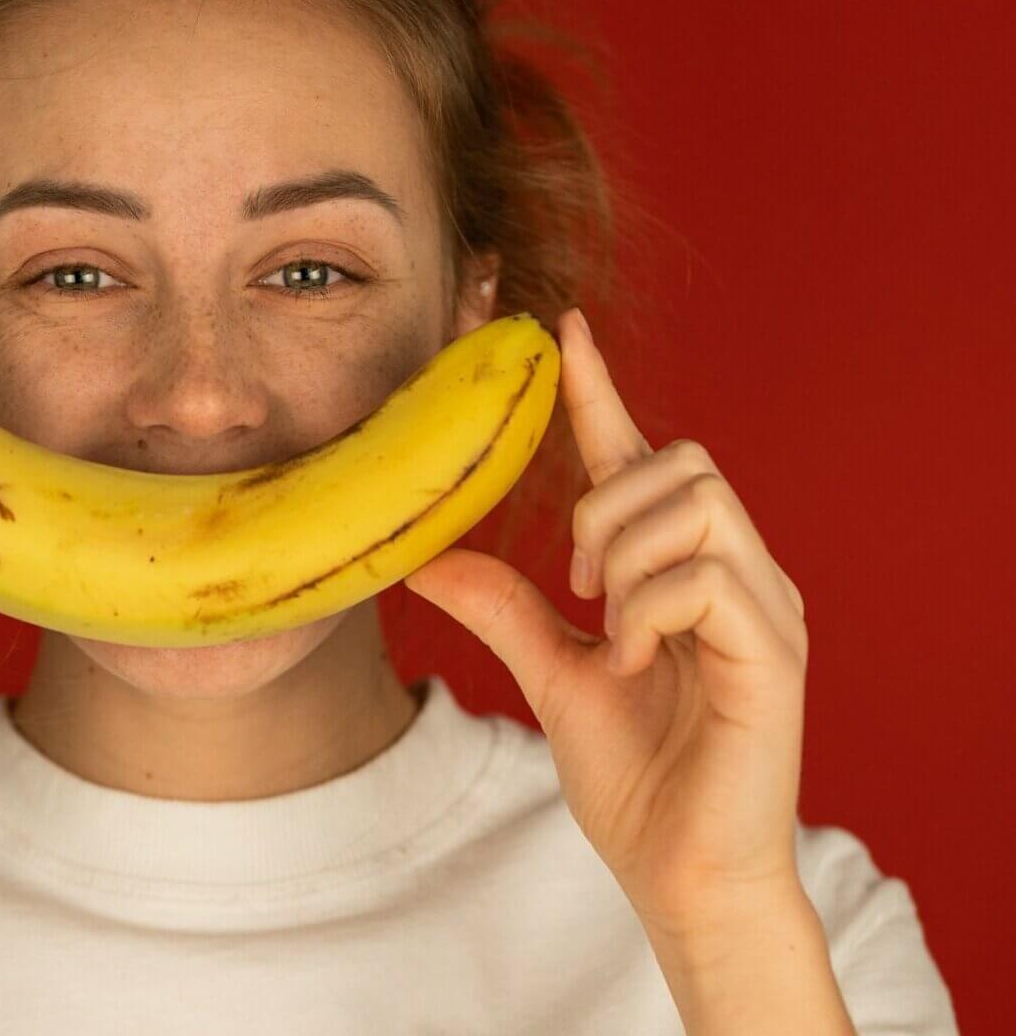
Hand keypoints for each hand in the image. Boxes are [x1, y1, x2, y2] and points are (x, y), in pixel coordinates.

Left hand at [404, 308, 809, 940]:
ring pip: (693, 503)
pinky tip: (639, 664)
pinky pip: (707, 575)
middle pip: (677, 458)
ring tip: (613, 633)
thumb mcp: (553, 675)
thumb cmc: (636, 778)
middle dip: (603, 506)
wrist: (682, 875)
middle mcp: (736, 573)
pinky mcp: (775, 651)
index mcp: (681, 570)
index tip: (562, 328)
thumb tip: (428, 558)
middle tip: (579, 587)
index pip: (640, 455)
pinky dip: (652, 611)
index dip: (599, 389)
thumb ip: (505, 610)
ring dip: (625, 558)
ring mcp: (763, 608)